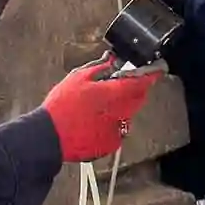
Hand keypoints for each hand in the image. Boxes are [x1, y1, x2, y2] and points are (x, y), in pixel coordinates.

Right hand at [41, 56, 161, 161]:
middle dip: (133, 92)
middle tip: (116, 88)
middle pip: (137, 99)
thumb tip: (112, 59)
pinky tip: (93, 124)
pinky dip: (111, 126)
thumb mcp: (77, 78)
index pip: (141, 83)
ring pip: (128, 115)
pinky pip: (118, 131)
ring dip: (120, 109)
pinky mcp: (111, 144)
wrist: (49, 136)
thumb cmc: (61, 106)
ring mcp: (116, 130)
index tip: (155, 71)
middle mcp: (120, 112)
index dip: (150, 76)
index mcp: (113, 94)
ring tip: (97, 109)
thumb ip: (100, 68)